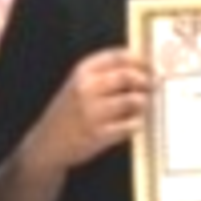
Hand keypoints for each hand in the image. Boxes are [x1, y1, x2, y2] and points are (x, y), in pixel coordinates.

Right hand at [24, 48, 150, 169]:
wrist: (46, 144)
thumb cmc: (68, 113)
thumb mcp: (77, 85)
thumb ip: (103, 73)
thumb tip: (141, 66)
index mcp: (81, 72)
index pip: (117, 56)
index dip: (140, 59)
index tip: (152, 65)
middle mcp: (86, 88)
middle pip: (128, 76)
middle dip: (147, 80)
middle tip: (154, 86)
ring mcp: (92, 112)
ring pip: (134, 100)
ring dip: (144, 103)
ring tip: (144, 106)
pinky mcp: (99, 134)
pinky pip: (131, 125)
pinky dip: (137, 123)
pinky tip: (133, 123)